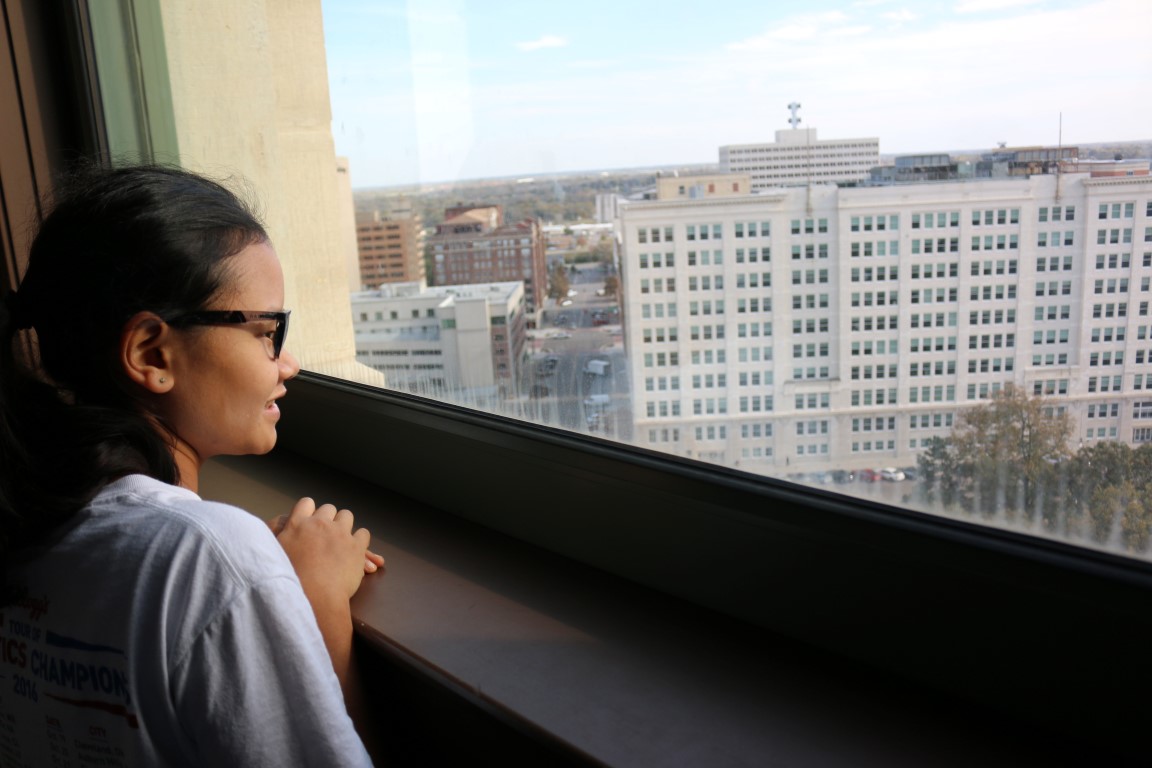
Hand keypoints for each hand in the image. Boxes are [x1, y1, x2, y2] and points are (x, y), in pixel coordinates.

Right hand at [268, 509, 384, 574]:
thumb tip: (274, 531)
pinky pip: (363, 533)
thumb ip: (279, 539)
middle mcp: (319, 523)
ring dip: (344, 526)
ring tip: (341, 541)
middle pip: (328, 508)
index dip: (310, 511)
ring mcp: (340, 533)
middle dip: (328, 519)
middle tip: (326, 535)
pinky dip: (360, 540)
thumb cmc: (288, 580)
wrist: (313, 597)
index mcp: (297, 524)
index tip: (310, 521)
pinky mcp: (356, 546)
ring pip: (347, 516)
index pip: (306, 503)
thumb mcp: (274, 555)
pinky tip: (356, 550)